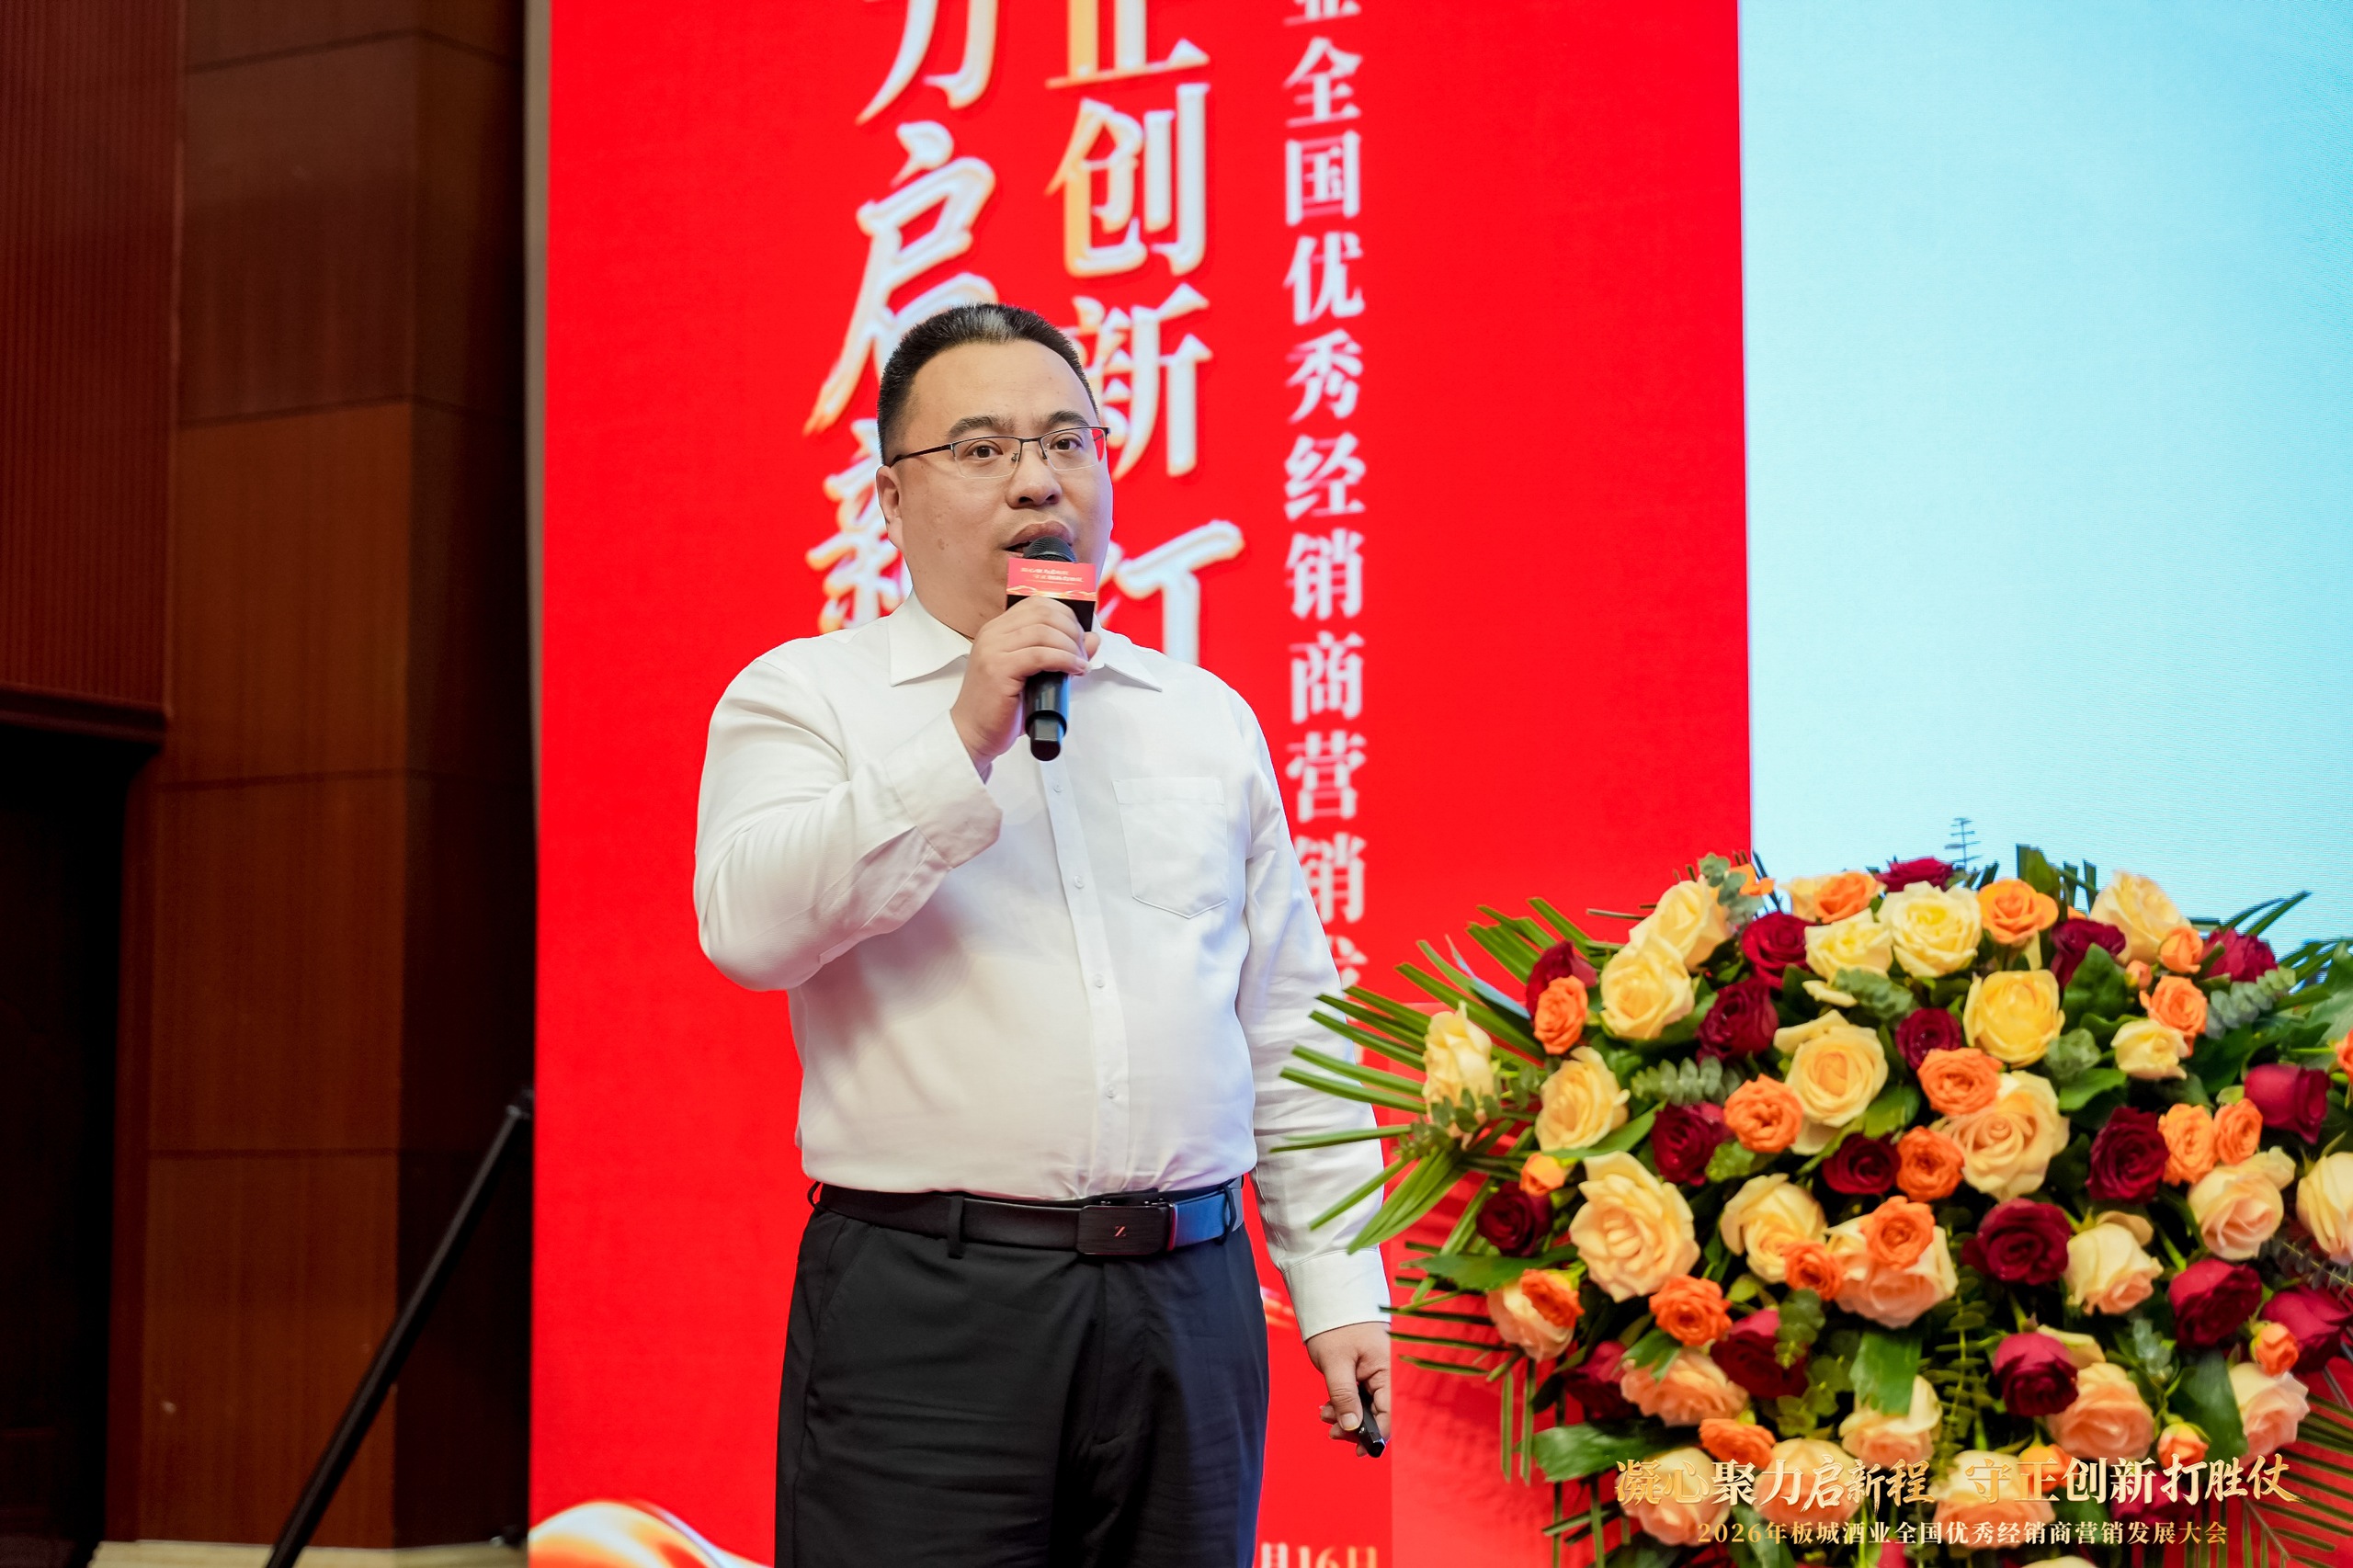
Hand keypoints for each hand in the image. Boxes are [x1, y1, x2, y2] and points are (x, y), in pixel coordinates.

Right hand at [949, 595, 1099, 767]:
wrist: (973, 734)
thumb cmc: (1002, 708)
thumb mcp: (1034, 674)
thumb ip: (1060, 653)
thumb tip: (1092, 638)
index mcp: (997, 630)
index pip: (1037, 604)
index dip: (1066, 615)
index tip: (1080, 636)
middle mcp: (992, 634)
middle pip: (1043, 613)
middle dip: (1072, 630)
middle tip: (1083, 652)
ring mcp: (993, 650)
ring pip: (1043, 632)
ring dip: (1071, 646)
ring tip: (1080, 664)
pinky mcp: (998, 669)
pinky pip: (1040, 655)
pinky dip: (1064, 660)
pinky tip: (1075, 669)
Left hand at [1304, 1320, 1388, 1446]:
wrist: (1328, 1296)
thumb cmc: (1335, 1326)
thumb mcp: (1336, 1363)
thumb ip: (1344, 1396)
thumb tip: (1352, 1427)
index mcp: (1385, 1371)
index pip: (1388, 1413)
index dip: (1375, 1435)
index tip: (1360, 1450)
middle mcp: (1384, 1373)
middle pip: (1376, 1411)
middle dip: (1355, 1426)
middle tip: (1332, 1433)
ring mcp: (1373, 1371)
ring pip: (1365, 1404)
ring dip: (1346, 1415)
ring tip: (1324, 1416)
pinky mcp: (1362, 1369)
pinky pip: (1358, 1394)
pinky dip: (1344, 1403)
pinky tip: (1328, 1408)